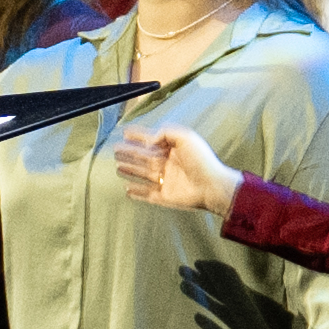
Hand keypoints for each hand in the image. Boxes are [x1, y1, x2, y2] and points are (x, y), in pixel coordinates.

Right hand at [107, 121, 239, 211]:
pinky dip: (137, 193)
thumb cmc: (202, 160)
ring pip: (143, 174)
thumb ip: (165, 132)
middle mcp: (168, 164)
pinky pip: (147, 195)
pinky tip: (127, 189)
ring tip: (118, 166)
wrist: (212, 186)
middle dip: (130, 153)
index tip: (126, 132)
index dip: (139, 136)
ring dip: (131, 170)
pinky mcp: (165, 196)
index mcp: (173, 149)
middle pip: (144, 157)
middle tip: (116, 149)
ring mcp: (166, 181)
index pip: (152, 140)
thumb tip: (149, 140)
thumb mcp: (185, 137)